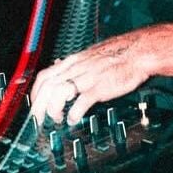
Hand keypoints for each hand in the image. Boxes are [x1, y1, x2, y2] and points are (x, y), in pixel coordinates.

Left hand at [29, 31, 158, 125]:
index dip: (36, 93)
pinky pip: (81, 102)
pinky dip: (73, 113)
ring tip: (57, 119)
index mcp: (72, 62)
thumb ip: (73, 63)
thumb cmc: (117, 54)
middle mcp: (76, 69)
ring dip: (54, 109)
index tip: (35, 105)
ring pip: (59, 93)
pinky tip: (73, 119)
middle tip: (38, 120)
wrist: (138, 52)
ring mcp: (87, 78)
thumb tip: (58, 65)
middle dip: (39, 106)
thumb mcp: (89, 55)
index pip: (44, 76)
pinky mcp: (100, 87)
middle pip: (47, 87)